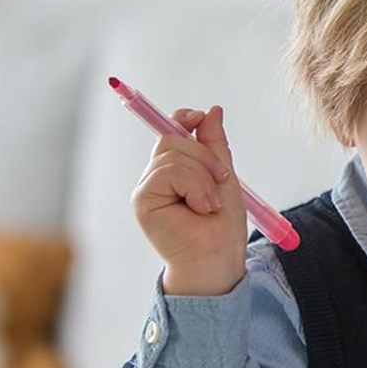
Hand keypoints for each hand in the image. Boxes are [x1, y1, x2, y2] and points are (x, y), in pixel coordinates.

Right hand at [130, 105, 247, 295]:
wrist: (218, 257)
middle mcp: (155, 177)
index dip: (184, 118)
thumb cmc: (222, 225)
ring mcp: (146, 189)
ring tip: (210, 204)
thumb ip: (214, 144)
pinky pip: (170, 171)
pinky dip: (195, 186)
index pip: (170, 130)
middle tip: (222, 180)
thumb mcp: (224, 175)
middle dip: (205, 156)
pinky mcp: (142, 200)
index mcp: (174, 170)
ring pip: (173, 155)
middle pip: (172, 138)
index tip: (199, 117)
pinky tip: (200, 208)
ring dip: (204, 177)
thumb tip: (212, 110)